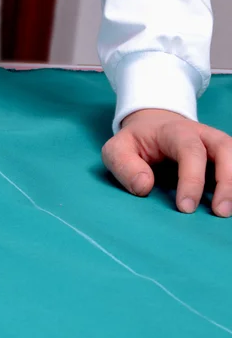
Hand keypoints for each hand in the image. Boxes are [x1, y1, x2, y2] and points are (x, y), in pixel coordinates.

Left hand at [102, 109, 231, 217]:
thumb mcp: (116, 150)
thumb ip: (125, 166)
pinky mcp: (220, 155)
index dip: (191, 179)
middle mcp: (200, 133)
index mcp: (173, 131)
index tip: (185, 207)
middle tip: (220, 212)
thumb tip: (144, 187)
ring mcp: (213, 142)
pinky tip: (231, 202)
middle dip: (226, 180)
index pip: (189, 151)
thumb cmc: (134, 142)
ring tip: (227, 212)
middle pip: (224, 148)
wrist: (151, 124)